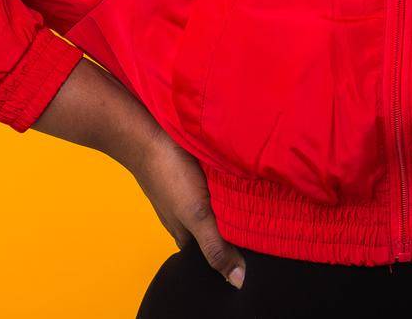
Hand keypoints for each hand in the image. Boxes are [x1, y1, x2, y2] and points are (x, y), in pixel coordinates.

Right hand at [29, 57, 246, 288]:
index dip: (234, 256)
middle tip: (266, 223)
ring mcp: (186, 192)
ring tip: (259, 200)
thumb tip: (237, 281)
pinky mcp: (190, 172)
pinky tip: (240, 178)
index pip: (212, 254)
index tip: (259, 253)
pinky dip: (226, 185)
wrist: (145, 130)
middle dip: (236, 229)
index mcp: (184, 233)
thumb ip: (216, 246)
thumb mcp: (197, 214)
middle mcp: (184, 215)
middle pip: (215, 230)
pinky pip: (213, 185)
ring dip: (232, 205)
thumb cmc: (168, 174)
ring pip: (215, 207)